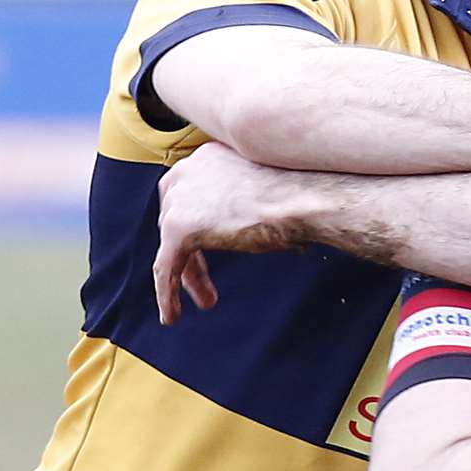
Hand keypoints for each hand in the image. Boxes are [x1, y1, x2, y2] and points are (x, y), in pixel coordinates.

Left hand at [153, 142, 318, 323]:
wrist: (304, 199)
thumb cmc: (303, 193)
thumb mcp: (268, 187)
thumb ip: (249, 199)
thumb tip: (259, 224)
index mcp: (209, 156)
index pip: (191, 193)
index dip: (201, 225)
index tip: (213, 245)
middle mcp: (188, 171)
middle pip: (177, 218)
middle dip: (191, 252)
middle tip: (207, 279)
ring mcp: (181, 200)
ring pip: (172, 246)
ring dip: (189, 276)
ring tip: (208, 301)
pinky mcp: (179, 228)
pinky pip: (165, 268)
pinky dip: (167, 293)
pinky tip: (172, 314)